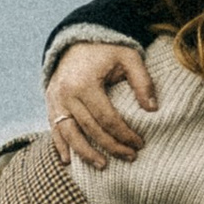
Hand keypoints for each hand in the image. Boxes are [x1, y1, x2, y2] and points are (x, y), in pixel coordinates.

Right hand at [48, 39, 158, 168]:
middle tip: (130, 157)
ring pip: (69, 134)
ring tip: (102, 166)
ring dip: (85, 153)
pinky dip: (60, 145)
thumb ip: (142, 82)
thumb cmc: (107, 49)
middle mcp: (66, 94)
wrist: (77, 38)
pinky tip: (68, 161)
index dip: (124, 134)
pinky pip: (54, 128)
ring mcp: (55, 99)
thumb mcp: (129, 57)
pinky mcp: (50, 102)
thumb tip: (153, 109)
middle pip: (90, 129)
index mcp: (85, 84)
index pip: (107, 118)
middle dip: (111, 146)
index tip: (140, 143)